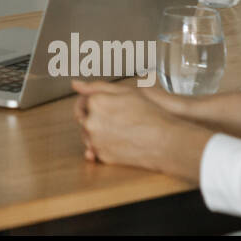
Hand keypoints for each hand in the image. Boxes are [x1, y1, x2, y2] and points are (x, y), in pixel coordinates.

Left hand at [72, 79, 210, 181]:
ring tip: (119, 129)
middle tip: (114, 118)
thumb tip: (75, 84)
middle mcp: (90, 122)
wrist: (165, 141)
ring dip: (97, 131)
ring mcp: (95, 141)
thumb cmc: (149, 113)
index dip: (91, 103)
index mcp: (94, 103)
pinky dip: (103, 145)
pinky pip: (96, 149)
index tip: (102, 105)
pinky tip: (119, 140)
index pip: (81, 102)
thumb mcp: (125, 91)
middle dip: (93, 117)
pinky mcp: (102, 156)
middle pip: (83, 119)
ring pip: (88, 135)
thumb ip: (97, 87)